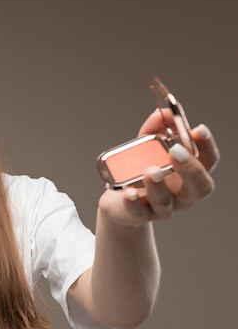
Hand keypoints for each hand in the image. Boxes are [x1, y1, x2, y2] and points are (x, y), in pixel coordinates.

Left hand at [99, 109, 219, 225]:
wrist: (119, 201)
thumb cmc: (141, 171)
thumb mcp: (149, 147)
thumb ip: (157, 129)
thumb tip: (163, 113)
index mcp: (190, 175)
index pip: (208, 161)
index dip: (206, 146)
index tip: (197, 129)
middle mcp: (182, 195)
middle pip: (199, 187)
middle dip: (191, 169)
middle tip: (176, 151)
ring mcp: (161, 208)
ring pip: (166, 201)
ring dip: (158, 185)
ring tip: (150, 170)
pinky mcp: (137, 215)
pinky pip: (137, 212)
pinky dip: (133, 202)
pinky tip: (128, 192)